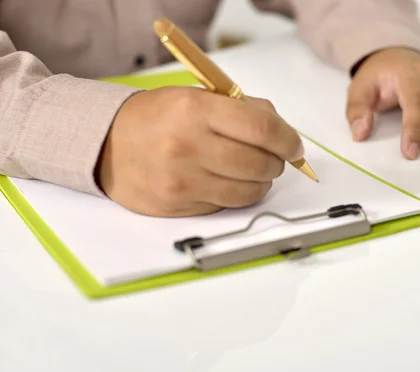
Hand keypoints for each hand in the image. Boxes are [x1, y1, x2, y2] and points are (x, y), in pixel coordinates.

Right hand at [96, 86, 303, 216]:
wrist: (106, 144)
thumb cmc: (157, 117)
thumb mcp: (196, 97)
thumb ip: (242, 109)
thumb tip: (283, 132)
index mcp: (195, 111)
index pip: (262, 130)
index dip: (288, 140)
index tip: (294, 146)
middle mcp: (188, 146)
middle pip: (259, 164)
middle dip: (277, 163)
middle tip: (274, 158)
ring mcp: (182, 180)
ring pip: (248, 191)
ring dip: (261, 183)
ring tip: (253, 171)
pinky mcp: (178, 205)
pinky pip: (226, 205)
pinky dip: (237, 195)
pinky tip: (227, 182)